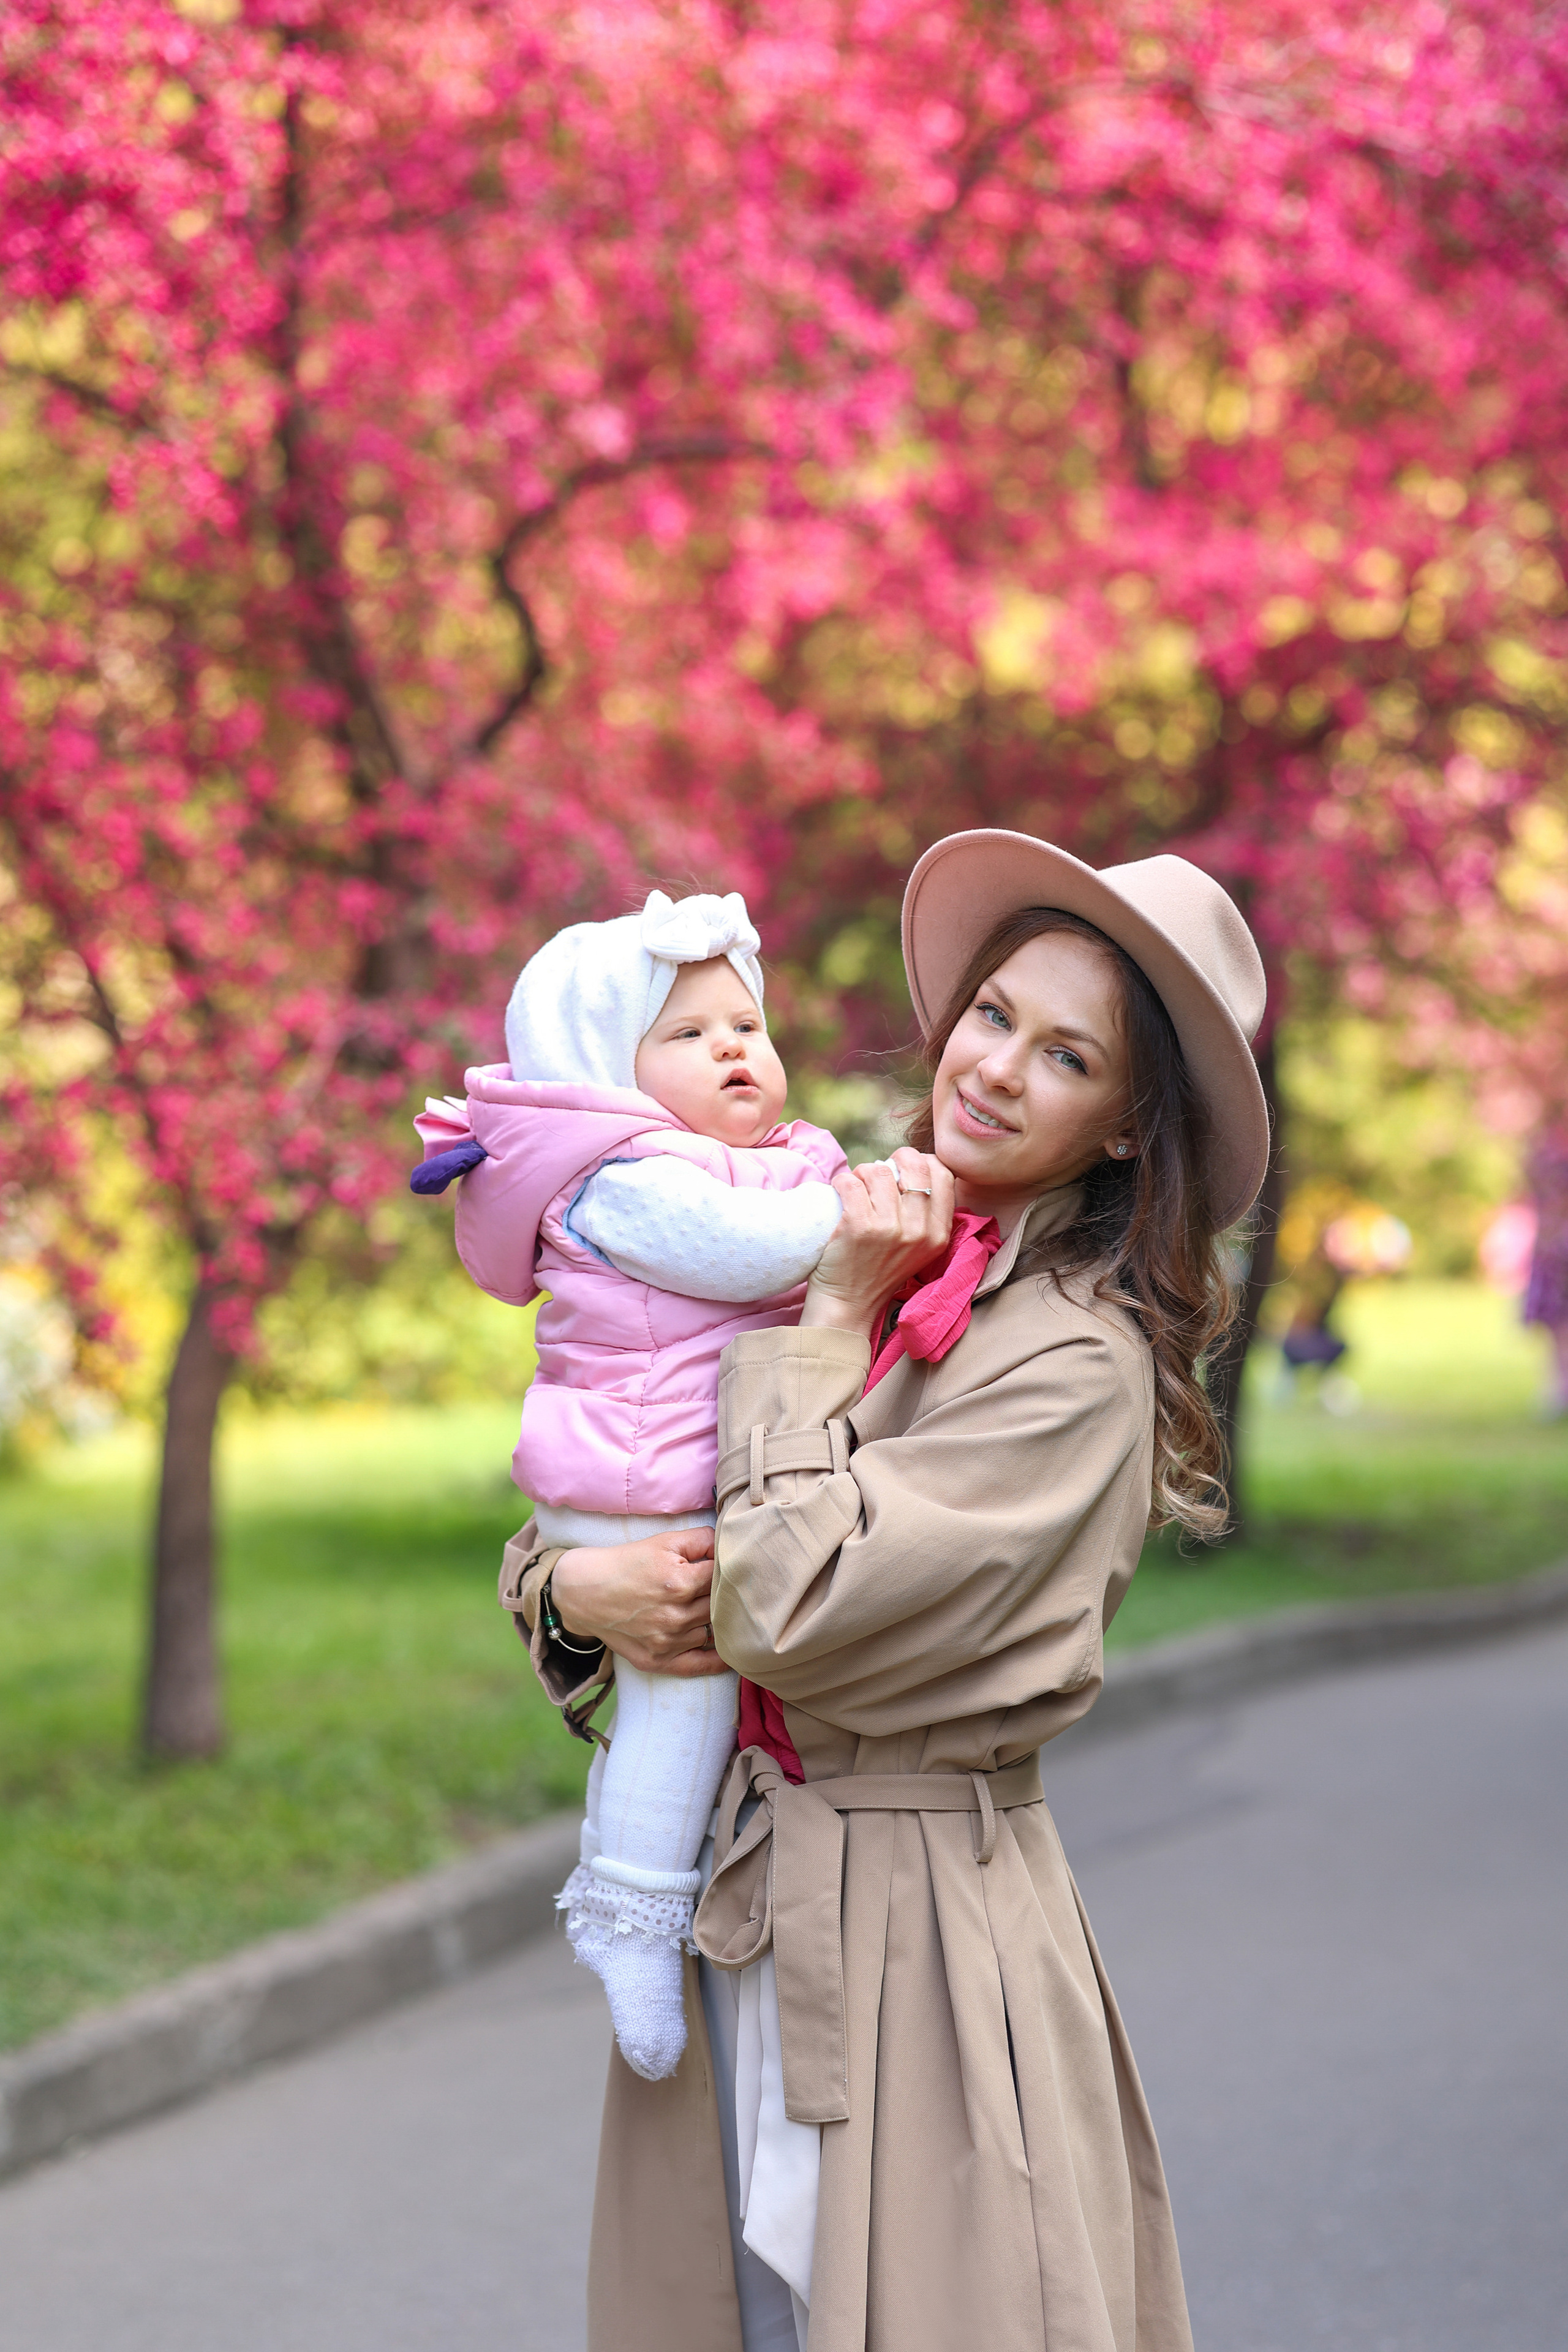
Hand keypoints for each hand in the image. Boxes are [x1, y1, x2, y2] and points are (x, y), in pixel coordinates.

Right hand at [550, 1528, 728, 1677]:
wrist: (584, 1592)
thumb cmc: (627, 1563)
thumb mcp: (664, 1541)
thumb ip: (702, 1540)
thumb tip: (730, 1547)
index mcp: (679, 1583)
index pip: (722, 1578)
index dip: (727, 1570)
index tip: (729, 1568)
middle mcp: (675, 1616)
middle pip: (720, 1607)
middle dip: (726, 1596)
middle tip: (730, 1590)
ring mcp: (666, 1642)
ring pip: (712, 1632)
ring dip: (719, 1622)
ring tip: (724, 1612)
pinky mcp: (657, 1660)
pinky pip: (698, 1665)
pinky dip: (717, 1662)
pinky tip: (731, 1653)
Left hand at [800, 1147, 954, 1338]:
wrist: (848, 1304)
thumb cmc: (879, 1270)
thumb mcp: (918, 1248)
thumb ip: (925, 1214)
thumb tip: (916, 1165)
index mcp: (938, 1234)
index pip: (943, 1175)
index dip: (923, 1162)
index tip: (904, 1168)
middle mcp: (919, 1231)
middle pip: (912, 1166)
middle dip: (893, 1159)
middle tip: (877, 1172)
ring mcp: (890, 1229)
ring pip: (878, 1171)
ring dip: (862, 1172)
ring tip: (856, 1187)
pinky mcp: (859, 1226)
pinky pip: (851, 1182)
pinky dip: (842, 1181)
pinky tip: (840, 1192)